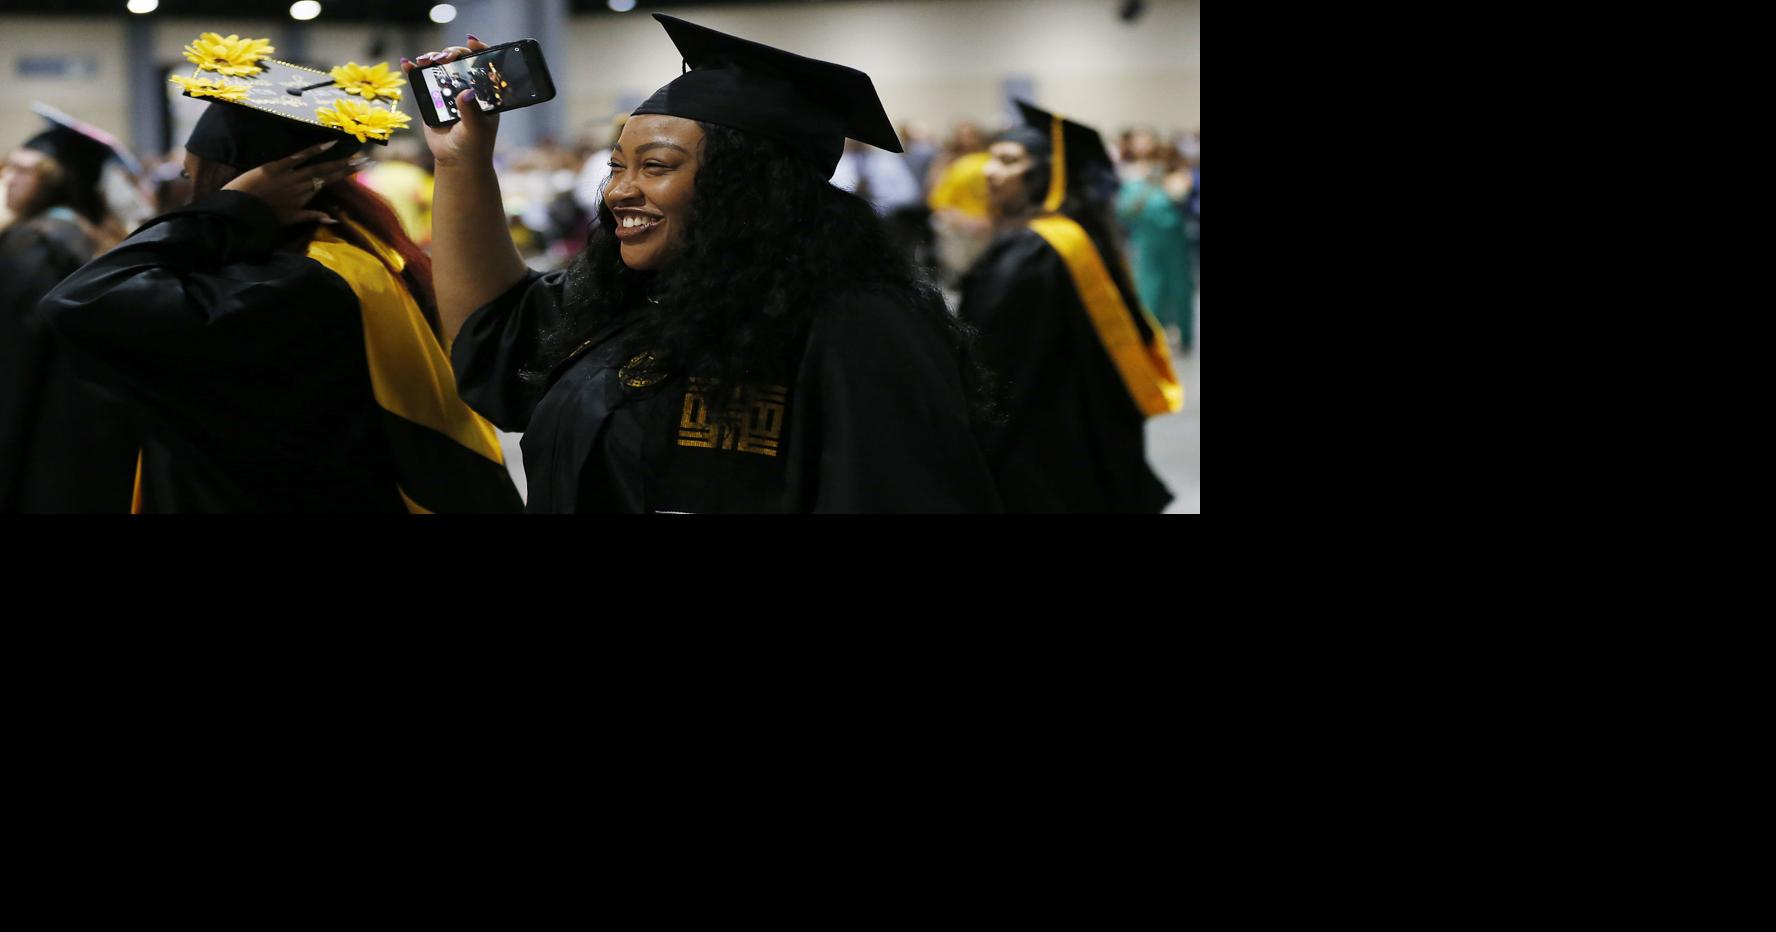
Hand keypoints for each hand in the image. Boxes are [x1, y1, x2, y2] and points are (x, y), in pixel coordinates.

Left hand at [222, 141, 367, 225]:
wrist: (238, 211)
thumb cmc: (261, 216)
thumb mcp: (288, 220)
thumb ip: (311, 216)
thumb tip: (334, 218)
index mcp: (303, 199)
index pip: (327, 184)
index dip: (344, 176)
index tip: (359, 169)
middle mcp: (301, 188)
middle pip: (328, 176)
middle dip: (347, 168)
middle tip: (365, 160)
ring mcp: (290, 177)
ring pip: (318, 168)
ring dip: (338, 161)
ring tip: (353, 155)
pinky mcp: (277, 168)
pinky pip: (299, 158)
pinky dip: (314, 151)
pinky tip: (329, 144)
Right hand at [402, 36, 499, 168]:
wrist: (455, 160)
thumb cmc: (473, 145)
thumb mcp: (476, 129)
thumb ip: (471, 111)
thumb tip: (467, 92)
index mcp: (484, 91)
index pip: (484, 64)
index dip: (479, 50)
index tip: (471, 42)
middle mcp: (467, 86)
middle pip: (459, 60)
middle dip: (451, 53)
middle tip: (443, 58)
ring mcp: (448, 89)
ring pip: (440, 66)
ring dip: (432, 58)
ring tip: (425, 61)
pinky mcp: (431, 96)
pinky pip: (421, 79)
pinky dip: (413, 70)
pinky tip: (406, 63)